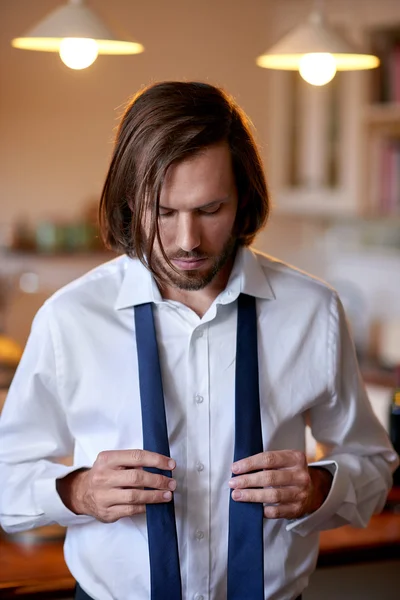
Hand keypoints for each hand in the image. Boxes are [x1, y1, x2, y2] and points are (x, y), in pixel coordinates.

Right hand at [56, 449, 176, 522]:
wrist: (81, 493)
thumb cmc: (104, 474)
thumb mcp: (112, 461)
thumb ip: (131, 462)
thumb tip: (159, 466)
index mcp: (107, 459)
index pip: (136, 456)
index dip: (156, 460)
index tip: (171, 465)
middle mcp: (103, 477)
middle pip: (137, 477)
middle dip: (158, 480)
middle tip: (172, 483)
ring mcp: (104, 496)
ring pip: (135, 496)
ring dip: (155, 496)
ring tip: (168, 495)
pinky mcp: (107, 512)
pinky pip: (131, 510)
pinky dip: (145, 506)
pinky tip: (154, 504)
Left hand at [228, 450, 332, 519]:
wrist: (313, 490)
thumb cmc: (289, 472)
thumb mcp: (284, 460)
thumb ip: (266, 462)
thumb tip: (239, 469)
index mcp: (295, 458)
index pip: (268, 459)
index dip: (249, 463)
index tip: (235, 468)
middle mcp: (300, 475)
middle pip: (269, 477)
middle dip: (247, 481)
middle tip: (232, 483)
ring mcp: (301, 493)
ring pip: (273, 495)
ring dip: (252, 495)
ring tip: (237, 495)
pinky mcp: (298, 509)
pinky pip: (277, 511)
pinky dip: (263, 510)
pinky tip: (252, 508)